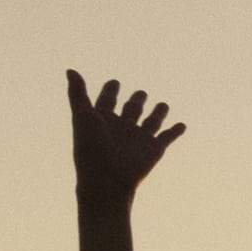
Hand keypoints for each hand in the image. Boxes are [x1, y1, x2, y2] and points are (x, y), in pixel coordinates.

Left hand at [68, 72, 186, 210]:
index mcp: (103, 119)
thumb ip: (77, 93)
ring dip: (158, 113)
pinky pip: (167, 136)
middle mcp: (122, 127)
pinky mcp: (154, 149)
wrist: (107, 181)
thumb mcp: (83, 116)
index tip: (114, 83)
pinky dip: (175, 131)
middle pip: (132, 108)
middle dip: (137, 100)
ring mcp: (139, 138)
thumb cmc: (91, 149)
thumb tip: (70, 70)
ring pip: (152, 121)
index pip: (108, 99)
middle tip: (140, 94)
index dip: (110, 90)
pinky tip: (182, 125)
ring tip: (163, 105)